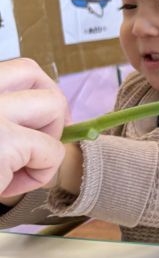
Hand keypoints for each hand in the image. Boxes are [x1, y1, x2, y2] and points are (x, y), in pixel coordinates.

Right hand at [0, 59, 68, 198]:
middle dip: (48, 108)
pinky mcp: (3, 142)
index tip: (41, 118)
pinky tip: (5, 187)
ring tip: (15, 167)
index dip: (39, 91)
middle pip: (36, 75)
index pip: (19, 70)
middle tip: (36, 142)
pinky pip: (50, 151)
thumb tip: (53, 113)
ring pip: (52, 105)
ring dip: (45, 139)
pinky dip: (39, 173)